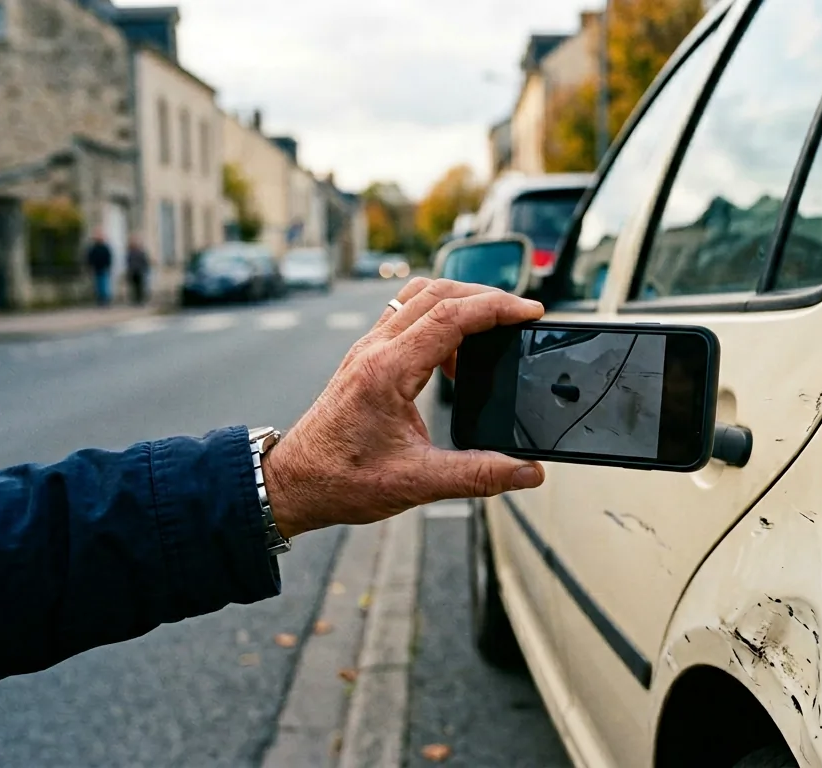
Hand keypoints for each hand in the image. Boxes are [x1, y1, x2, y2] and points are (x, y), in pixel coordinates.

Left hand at [263, 278, 545, 537]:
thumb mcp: (416, 482)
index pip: (451, 317)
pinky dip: (438, 318)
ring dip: (457, 299)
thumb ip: (478, 476)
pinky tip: (454, 355)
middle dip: (485, 296)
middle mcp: (375, 350)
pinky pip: (405, 317)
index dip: (496, 308)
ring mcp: (367, 349)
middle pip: (436, 293)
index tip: (530, 312)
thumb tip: (527, 472)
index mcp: (387, 371)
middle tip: (519, 313)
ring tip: (491, 324)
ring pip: (417, 297)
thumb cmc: (339, 480)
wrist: (291, 484)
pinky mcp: (365, 358)